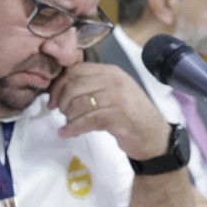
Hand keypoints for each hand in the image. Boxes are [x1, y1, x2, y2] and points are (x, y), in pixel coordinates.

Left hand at [48, 62, 173, 160]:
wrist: (154, 137)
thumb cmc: (130, 115)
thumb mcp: (112, 93)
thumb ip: (91, 86)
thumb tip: (57, 89)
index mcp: (110, 71)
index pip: (75, 70)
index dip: (58, 85)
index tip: (51, 99)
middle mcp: (114, 80)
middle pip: (73, 86)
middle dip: (61, 102)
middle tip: (60, 114)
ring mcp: (117, 98)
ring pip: (78, 104)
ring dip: (68, 117)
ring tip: (69, 124)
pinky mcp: (118, 116)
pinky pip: (87, 120)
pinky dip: (73, 128)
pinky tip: (66, 133)